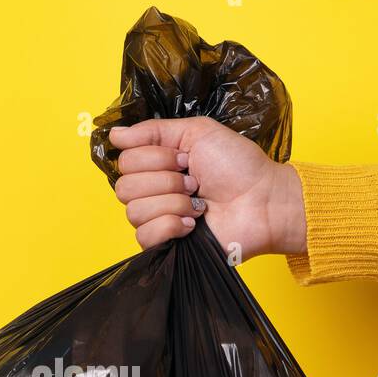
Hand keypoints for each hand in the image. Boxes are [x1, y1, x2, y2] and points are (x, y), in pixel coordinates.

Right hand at [109, 117, 306, 259]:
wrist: (263, 199)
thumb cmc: (238, 166)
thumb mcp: (197, 132)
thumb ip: (153, 130)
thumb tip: (114, 134)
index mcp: (157, 166)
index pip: (125, 161)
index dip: (155, 158)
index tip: (184, 158)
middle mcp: (153, 193)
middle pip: (124, 187)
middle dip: (165, 180)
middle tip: (194, 181)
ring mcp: (158, 221)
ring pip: (134, 211)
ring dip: (173, 202)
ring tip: (199, 203)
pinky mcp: (167, 245)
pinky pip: (145, 236)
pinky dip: (171, 226)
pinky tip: (194, 224)